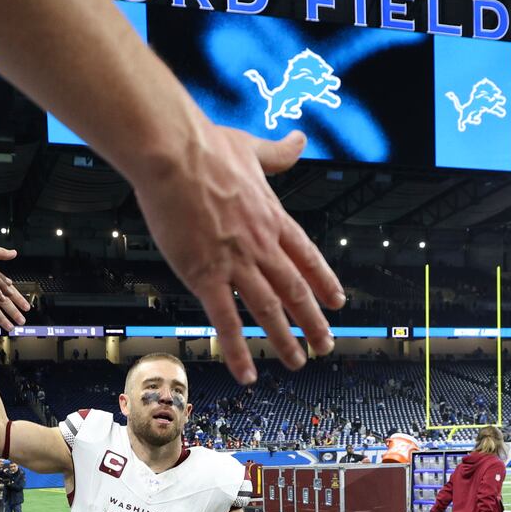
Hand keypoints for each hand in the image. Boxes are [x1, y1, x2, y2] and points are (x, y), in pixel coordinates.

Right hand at [131, 123, 343, 384]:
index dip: (324, 282)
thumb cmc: (205, 146)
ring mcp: (236, 263)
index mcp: (272, 216)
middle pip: (296, 291)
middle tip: (326, 345)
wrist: (174, 153)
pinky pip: (226, 321)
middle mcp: (262, 244)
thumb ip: (277, 151)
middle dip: (313, 322)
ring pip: (268, 311)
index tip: (336, 302)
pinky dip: (238, 350)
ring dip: (284, 340)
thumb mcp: (250, 147)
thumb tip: (298, 139)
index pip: (307, 257)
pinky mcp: (205, 275)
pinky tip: (245, 373)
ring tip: (297, 362)